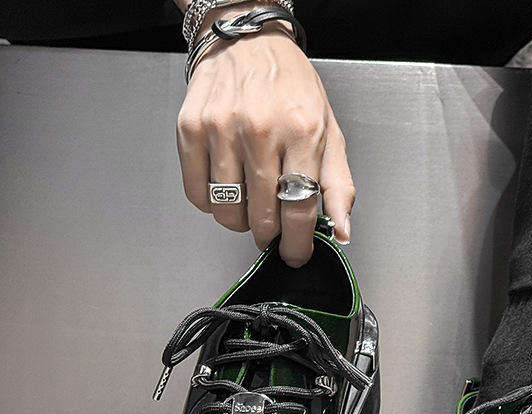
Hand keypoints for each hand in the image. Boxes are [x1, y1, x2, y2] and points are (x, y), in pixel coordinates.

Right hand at [177, 3, 353, 265]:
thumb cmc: (291, 88)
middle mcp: (260, 129)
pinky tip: (226, 189)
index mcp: (301, 131)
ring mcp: (221, 128)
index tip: (296, 255)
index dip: (298, 243)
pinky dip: (212, 204)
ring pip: (227, 211)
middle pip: (262, 216)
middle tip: (273, 230)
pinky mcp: (191, 128)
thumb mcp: (329, 132)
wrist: (248, 40)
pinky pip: (197, 194)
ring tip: (250, 205)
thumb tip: (341, 232)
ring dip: (240, 222)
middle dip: (270, 235)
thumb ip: (337, 186)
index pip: (299, 208)